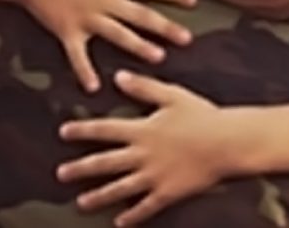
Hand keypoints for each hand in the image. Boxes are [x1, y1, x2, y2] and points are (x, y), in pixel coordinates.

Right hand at [12, 0, 196, 91]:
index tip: (193, 1)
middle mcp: (105, 0)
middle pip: (141, 15)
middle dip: (166, 27)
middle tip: (187, 39)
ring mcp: (87, 18)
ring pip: (119, 35)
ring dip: (139, 48)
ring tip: (159, 57)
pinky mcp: (68, 31)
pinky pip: (78, 56)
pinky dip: (84, 72)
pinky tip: (94, 88)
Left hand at [57, 71, 238, 226]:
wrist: (227, 142)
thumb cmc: (203, 116)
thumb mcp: (172, 95)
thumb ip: (143, 87)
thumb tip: (119, 77)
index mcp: (142, 130)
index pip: (104, 129)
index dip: (82, 130)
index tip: (64, 132)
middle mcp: (143, 155)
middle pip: (105, 163)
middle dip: (80, 168)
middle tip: (61, 174)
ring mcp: (154, 176)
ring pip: (120, 189)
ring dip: (98, 196)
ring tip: (81, 203)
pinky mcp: (168, 192)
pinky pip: (147, 207)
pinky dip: (133, 216)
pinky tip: (121, 222)